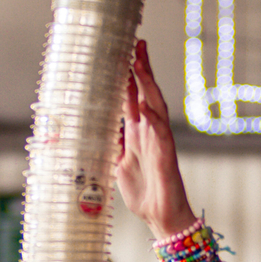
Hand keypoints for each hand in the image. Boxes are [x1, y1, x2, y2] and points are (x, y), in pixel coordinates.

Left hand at [115, 39, 195, 241]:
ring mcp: (159, 142)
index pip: (130, 98)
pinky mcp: (166, 157)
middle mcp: (149, 133)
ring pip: (155, 106)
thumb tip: (94, 130)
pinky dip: (153, 119)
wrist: (161, 218)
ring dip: (147, 85)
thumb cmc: (143, 194)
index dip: (126, 77)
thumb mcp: (117, 165)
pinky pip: (161, 133)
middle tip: (136, 44)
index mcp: (137, 134)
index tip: (120, 54)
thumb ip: (111, 145)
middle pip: (145, 93)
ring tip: (139, 64)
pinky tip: (145, 105)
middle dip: (141, 69)